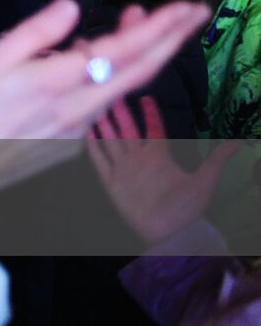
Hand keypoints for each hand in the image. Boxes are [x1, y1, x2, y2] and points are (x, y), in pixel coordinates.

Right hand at [0, 0, 209, 202]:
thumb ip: (34, 33)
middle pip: (140, 71)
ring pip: (126, 84)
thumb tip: (70, 7)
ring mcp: (79, 124)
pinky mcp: (74, 134)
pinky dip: (119, 71)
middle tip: (195, 11)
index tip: (184, 8)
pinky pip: (106, 97)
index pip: (121, 51)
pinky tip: (107, 54)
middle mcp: (77, 106)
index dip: (158, 28)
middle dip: (172, 38)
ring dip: (147, 51)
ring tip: (150, 20)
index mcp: (55, 83)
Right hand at [88, 96, 237, 246]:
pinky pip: (100, 161)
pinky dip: (93, 148)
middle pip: (128, 130)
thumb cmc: (186, 207)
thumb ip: (217, 159)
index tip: (146, 97)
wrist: (168, 232)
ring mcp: (124, 169)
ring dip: (104, 125)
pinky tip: (86, 134)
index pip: (153, 128)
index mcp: (159, 156)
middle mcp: (139, 159)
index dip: (151, 113)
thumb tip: (240, 142)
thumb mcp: (204, 181)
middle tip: (113, 93)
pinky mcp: (112, 182)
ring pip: (111, 141)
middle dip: (121, 113)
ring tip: (96, 108)